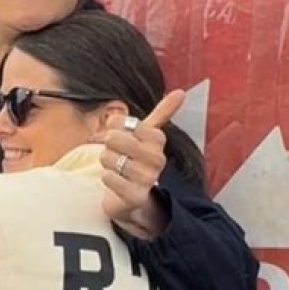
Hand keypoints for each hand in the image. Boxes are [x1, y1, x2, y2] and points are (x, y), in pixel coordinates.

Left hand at [99, 90, 185, 237]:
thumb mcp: (148, 135)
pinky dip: (106, 178)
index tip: (122, 138)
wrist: (133, 197)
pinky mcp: (136, 196)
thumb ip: (162, 112)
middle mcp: (157, 158)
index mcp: (158, 139)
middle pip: (113, 138)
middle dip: (107, 147)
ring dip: (106, 164)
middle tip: (118, 155)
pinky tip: (116, 182)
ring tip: (117, 170)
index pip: (120, 121)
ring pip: (108, 157)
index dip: (113, 128)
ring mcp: (147, 178)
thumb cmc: (136, 160)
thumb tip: (181, 92)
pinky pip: (108, 177)